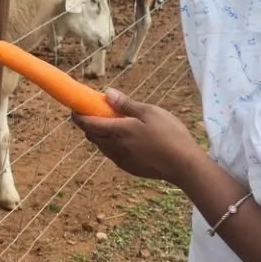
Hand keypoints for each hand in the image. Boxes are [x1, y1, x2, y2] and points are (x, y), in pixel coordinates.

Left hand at [71, 89, 204, 185]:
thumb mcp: (150, 112)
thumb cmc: (170, 135)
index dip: (78, 114)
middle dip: (88, 123)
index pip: (87, 123)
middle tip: (96, 112)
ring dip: (100, 135)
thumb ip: (126, 104)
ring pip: (101, 145)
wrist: (184, 166)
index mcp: (118, 131)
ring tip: (114, 124)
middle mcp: (114, 147)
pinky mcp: (129, 168)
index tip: (76, 107)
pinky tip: (126, 139)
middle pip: (91, 135)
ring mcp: (121, 160)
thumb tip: (107, 93)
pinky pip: (112, 154)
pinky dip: (112, 144)